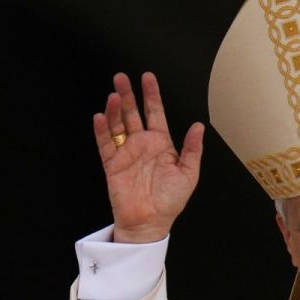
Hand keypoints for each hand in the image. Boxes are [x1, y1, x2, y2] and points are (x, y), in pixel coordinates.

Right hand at [93, 72, 203, 242]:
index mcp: (161, 144)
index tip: (148, 77)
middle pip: (132, 113)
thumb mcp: (188, 173)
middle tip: (121, 77)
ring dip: (115, 109)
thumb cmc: (170, 201)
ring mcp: (126, 153)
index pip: (155, 113)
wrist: (151, 222)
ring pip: (118, 125)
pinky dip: (102, 130)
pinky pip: (105, 144)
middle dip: (128, 95)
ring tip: (114, 95)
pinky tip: (101, 117)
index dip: (152, 95)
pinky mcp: (112, 164)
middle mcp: (142, 145)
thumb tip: (198, 126)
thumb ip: (192, 149)